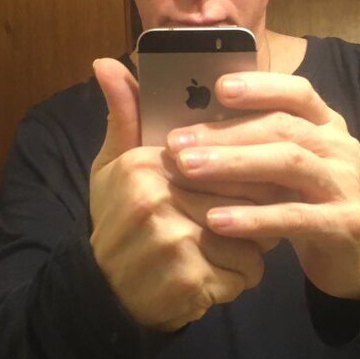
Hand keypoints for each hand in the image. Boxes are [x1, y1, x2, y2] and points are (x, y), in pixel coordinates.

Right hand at [89, 59, 266, 331]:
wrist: (103, 295)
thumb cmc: (118, 223)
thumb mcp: (112, 169)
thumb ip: (124, 116)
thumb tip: (106, 62)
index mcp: (144, 163)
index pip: (226, 155)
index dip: (246, 172)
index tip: (251, 183)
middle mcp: (156, 198)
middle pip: (245, 194)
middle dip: (256, 211)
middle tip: (244, 222)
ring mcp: (173, 241)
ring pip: (252, 234)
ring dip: (249, 247)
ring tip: (223, 252)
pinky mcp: (190, 279)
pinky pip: (246, 272)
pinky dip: (240, 279)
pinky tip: (215, 278)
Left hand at [166, 71, 359, 300]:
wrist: (350, 258)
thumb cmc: (303, 204)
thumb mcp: (280, 169)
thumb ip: (252, 145)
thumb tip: (191, 127)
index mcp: (326, 125)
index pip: (297, 92)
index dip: (260, 86)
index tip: (218, 88)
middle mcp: (340, 148)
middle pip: (282, 127)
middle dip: (225, 132)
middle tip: (177, 142)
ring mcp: (346, 184)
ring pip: (288, 163)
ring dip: (233, 164)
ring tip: (188, 169)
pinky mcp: (344, 223)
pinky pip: (293, 216)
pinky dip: (253, 217)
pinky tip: (216, 221)